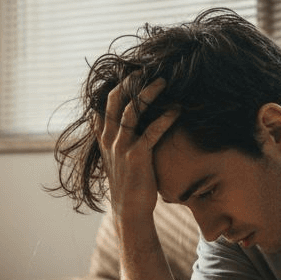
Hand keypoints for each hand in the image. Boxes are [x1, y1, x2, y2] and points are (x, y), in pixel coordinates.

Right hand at [93, 76, 178, 221]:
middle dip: (129, 82)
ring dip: (147, 94)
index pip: (104, 104)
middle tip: (144, 69)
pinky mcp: (136, 156)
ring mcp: (121, 147)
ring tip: (162, 81)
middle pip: (114, 100)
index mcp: (105, 138)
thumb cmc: (128, 184)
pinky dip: (165, 119)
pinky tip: (177, 110)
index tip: (129, 72)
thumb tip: (108, 121)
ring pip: (130, 111)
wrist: (129, 210)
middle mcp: (110, 139)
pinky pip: (151, 132)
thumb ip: (111, 138)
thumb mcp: (114, 158)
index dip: (116, 86)